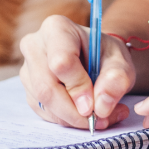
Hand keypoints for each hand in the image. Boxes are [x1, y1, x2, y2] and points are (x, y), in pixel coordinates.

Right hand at [19, 15, 134, 129]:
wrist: (96, 59)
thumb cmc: (106, 55)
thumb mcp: (121, 62)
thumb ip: (116, 79)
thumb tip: (101, 106)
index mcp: (56, 28)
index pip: (61, 62)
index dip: (78, 87)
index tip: (96, 105)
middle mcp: (34, 46)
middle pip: (46, 87)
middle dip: (74, 112)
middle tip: (101, 120)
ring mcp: (27, 69)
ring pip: (43, 103)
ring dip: (73, 118)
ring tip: (102, 116)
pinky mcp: (29, 89)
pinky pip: (43, 112)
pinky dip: (66, 120)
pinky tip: (85, 115)